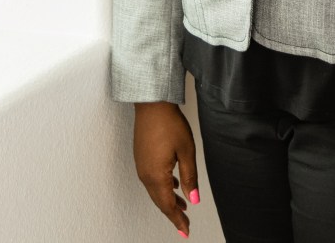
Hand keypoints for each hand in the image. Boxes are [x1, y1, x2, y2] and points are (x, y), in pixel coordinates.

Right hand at [133, 101, 198, 236]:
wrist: (152, 104)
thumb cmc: (169, 123)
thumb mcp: (186, 151)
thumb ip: (190, 177)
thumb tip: (194, 200)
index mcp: (156, 176)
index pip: (168, 205)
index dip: (177, 220)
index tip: (186, 231)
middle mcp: (145, 175)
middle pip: (160, 201)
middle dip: (173, 213)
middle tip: (185, 225)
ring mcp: (141, 166)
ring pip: (155, 191)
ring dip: (168, 200)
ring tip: (182, 207)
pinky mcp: (141, 157)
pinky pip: (151, 180)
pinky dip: (162, 188)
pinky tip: (172, 185)